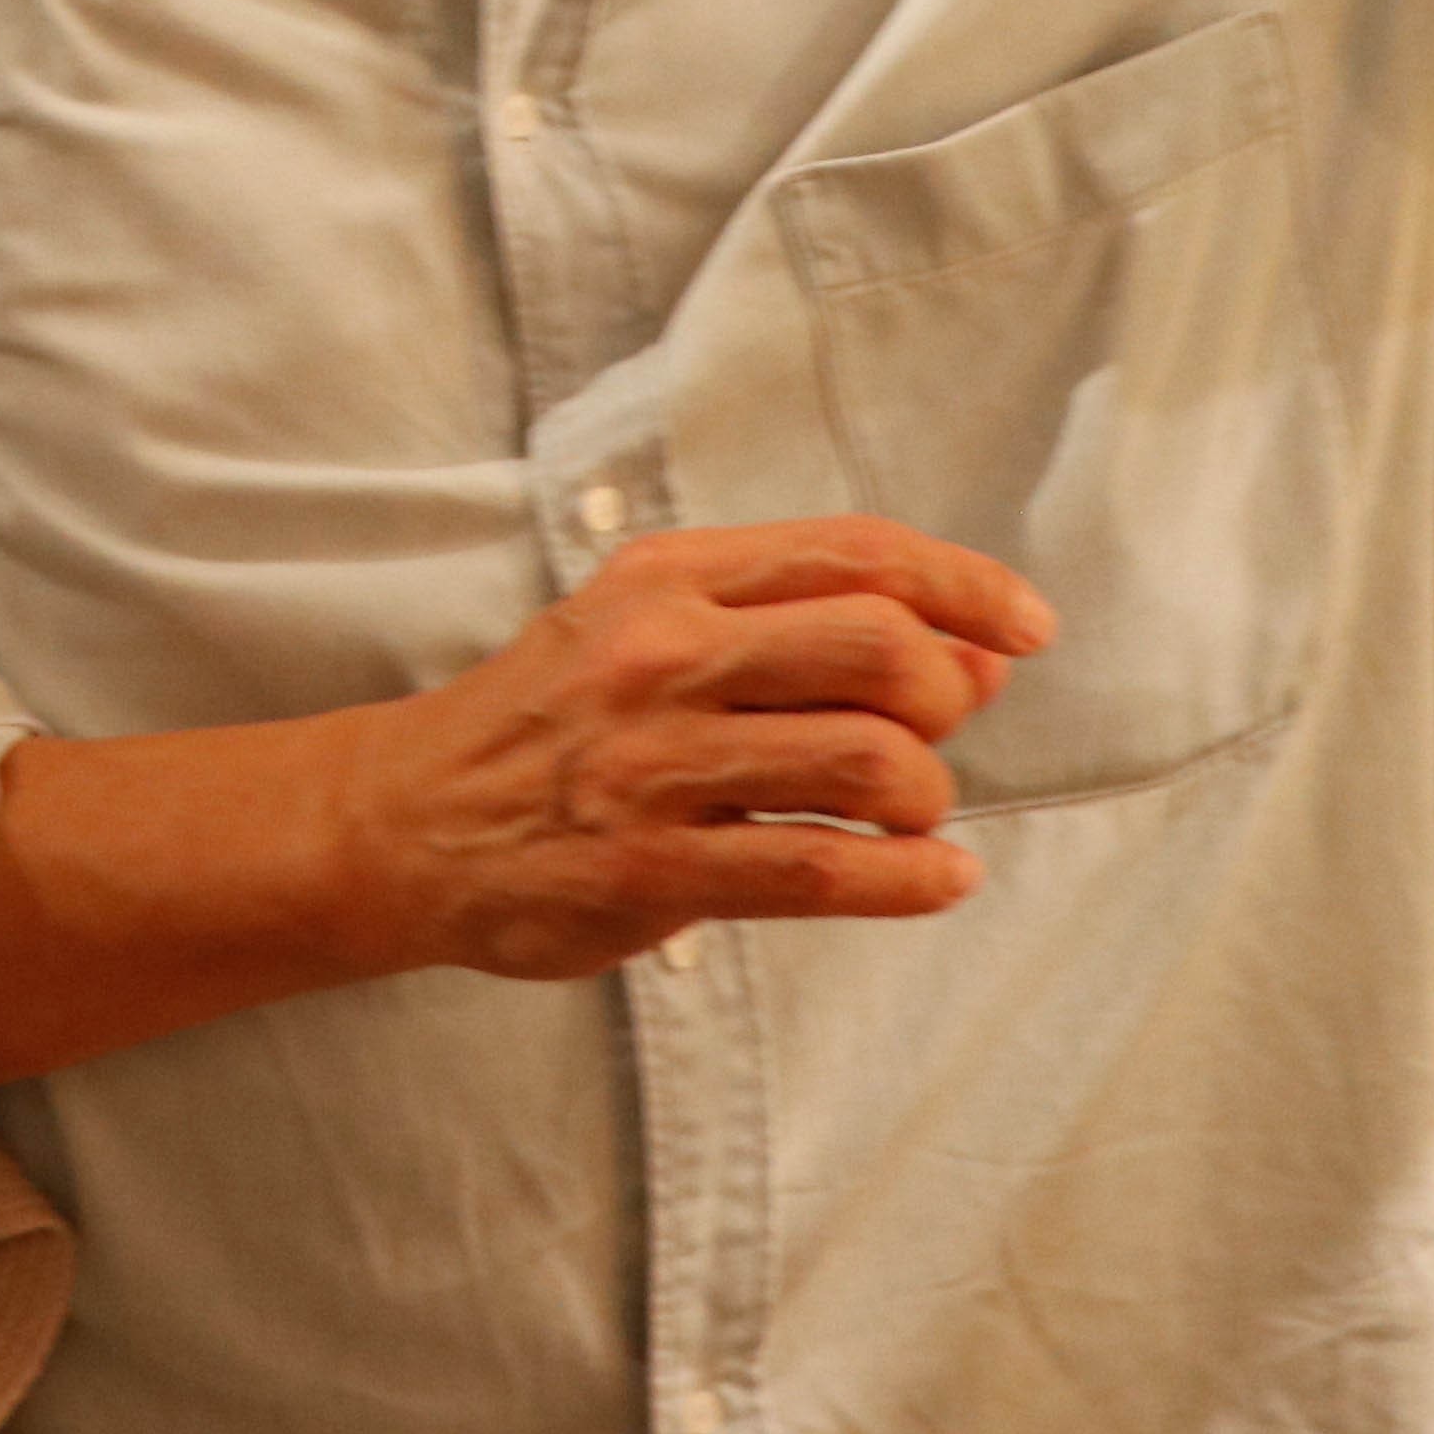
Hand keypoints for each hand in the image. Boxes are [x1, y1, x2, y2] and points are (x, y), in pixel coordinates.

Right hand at [318, 518, 1055, 980]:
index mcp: (668, 579)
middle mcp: (661, 654)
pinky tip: (937, 881)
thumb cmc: (552, 722)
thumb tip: (974, 658)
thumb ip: (797, 632)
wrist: (407, 821)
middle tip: (935, 734)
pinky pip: (822, 869)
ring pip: (866, 760)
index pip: (854, 552)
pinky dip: (911, 881)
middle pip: (879, 643)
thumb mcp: (651, 632)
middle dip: (946, 695)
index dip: (965, 585)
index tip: (1026, 626)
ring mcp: (653, 763)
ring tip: (914, 817)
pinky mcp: (650, 866)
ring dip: (927, 797)